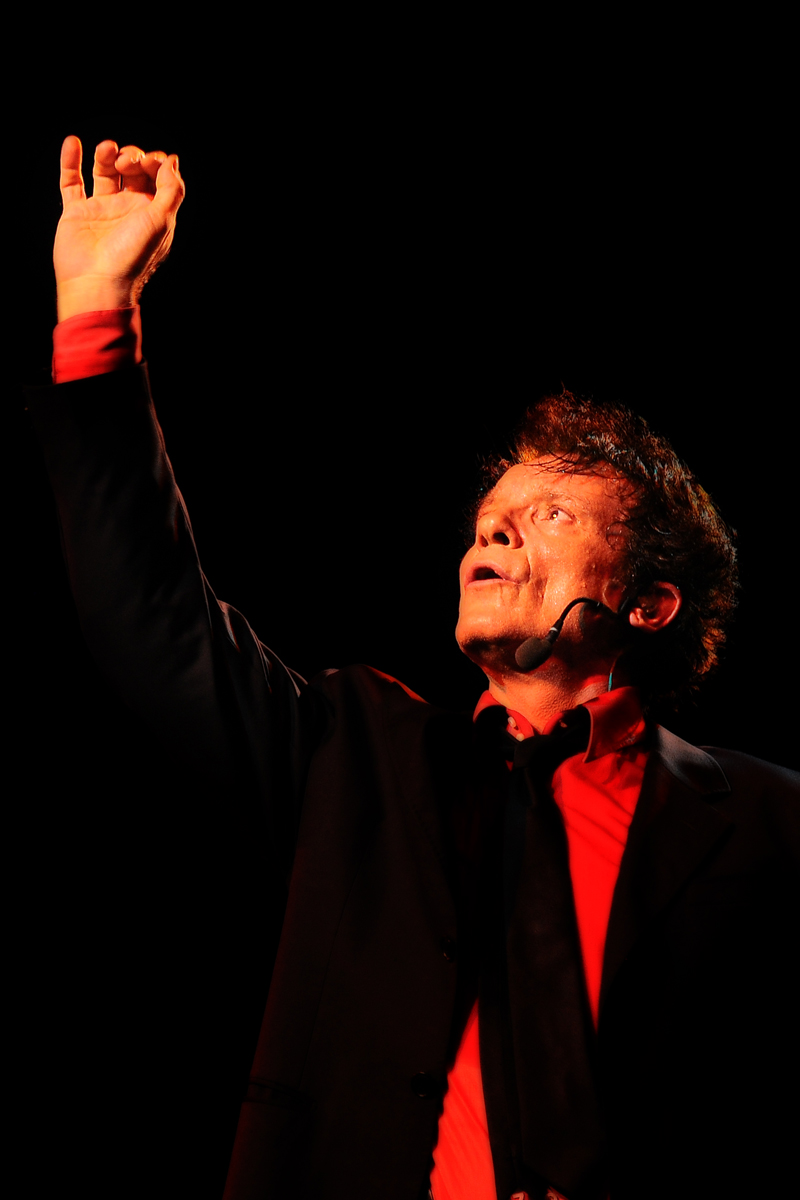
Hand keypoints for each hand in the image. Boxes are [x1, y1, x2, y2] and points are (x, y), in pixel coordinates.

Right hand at [54, 136, 184, 320]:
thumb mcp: (162, 221)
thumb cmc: (132, 257)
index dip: (154, 163)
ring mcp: (100, 210)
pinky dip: (70, 161)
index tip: (149, 160)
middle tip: (126, 161)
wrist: (96, 283)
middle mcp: (127, 210)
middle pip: (131, 170)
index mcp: (151, 213)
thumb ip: (171, 189)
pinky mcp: (76, 213)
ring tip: (107, 149)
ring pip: (104, 172)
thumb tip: (171, 160)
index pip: (156, 177)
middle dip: (132, 157)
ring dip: (106, 154)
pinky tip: (73, 142)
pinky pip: (71, 182)